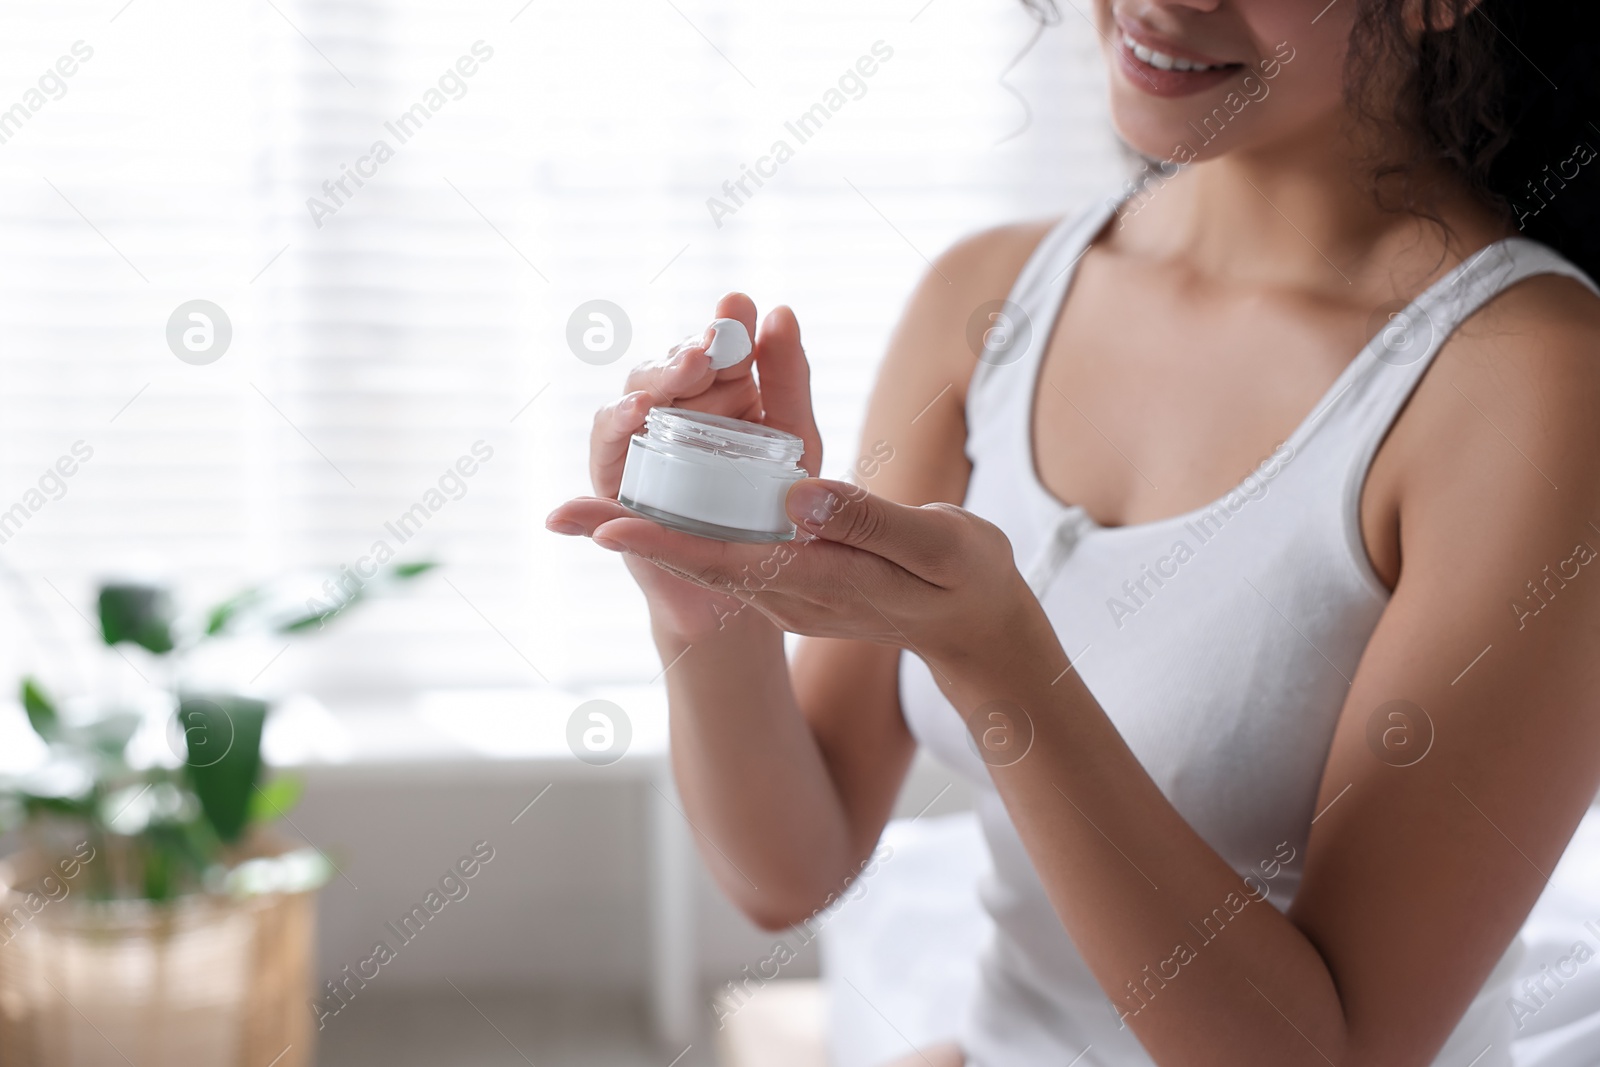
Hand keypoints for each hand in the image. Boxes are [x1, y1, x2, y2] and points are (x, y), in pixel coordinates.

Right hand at [547, 293, 822, 637]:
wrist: (742, 588)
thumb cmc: (771, 509)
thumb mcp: (795, 442)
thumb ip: (789, 379)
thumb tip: (780, 310)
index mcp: (720, 391)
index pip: (715, 345)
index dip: (725, 325)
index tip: (738, 306)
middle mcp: (675, 407)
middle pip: (671, 363)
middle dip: (690, 351)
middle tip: (712, 345)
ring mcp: (640, 438)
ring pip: (637, 390)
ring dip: (658, 377)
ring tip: (686, 369)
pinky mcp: (612, 475)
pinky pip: (607, 441)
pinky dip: (617, 421)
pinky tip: (638, 411)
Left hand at [551, 475, 1041, 667]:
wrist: (977, 626)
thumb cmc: (967, 583)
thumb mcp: (937, 547)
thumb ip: (868, 522)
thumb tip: (798, 495)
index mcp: (821, 583)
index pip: (729, 561)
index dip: (664, 543)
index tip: (602, 528)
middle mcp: (789, 591)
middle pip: (698, 556)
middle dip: (633, 528)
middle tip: (560, 515)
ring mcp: (786, 585)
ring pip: (710, 541)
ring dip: (660, 510)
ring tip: (596, 489)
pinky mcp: (791, 568)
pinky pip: (736, 531)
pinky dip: (705, 495)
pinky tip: (683, 463)